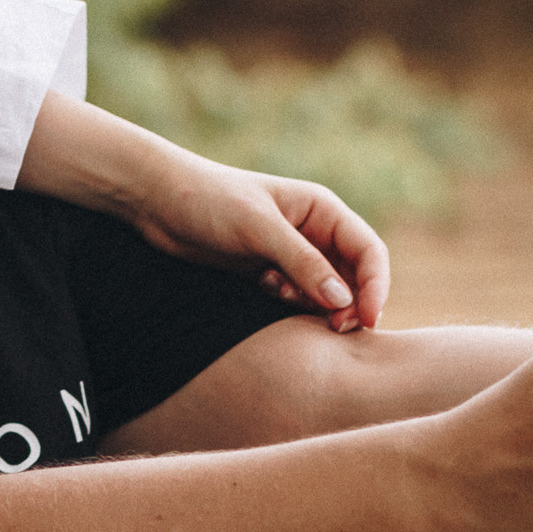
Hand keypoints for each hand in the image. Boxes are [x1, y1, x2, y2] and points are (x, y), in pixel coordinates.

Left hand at [16, 95, 388, 332]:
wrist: (156, 201)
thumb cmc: (209, 201)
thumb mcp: (258, 229)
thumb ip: (302, 263)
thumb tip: (344, 301)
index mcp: (322, 210)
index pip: (368, 252)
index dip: (376, 287)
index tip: (367, 320)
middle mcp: (313, 232)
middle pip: (353, 278)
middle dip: (349, 304)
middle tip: (332, 330)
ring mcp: (289, 254)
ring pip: (325, 293)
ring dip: (316, 306)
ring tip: (284, 298)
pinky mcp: (266, 272)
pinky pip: (296, 298)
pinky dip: (290, 304)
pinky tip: (266, 292)